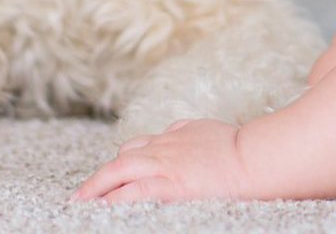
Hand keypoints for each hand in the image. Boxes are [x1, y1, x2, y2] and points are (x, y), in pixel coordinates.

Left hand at [72, 119, 254, 201]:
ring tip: (84, 201)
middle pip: (121, 159)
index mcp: (173, 136)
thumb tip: (179, 130)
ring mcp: (165, 165)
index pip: (137, 146)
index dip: (119, 162)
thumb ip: (187, 131)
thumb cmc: (239, 147)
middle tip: (80, 194)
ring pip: (120, 170)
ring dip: (98, 186)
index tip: (109, 173)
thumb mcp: (206, 129)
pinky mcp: (170, 184)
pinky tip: (105, 206)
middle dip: (98, 178)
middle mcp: (163, 148)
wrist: (255, 157)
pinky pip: (135, 191)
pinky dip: (116, 198)